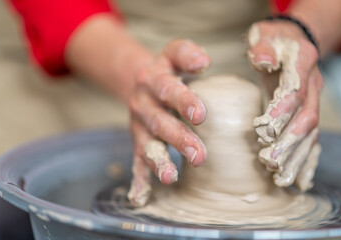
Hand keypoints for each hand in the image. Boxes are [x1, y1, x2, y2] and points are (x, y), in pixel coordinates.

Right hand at [127, 39, 210, 205]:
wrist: (140, 82)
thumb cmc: (166, 70)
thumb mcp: (172, 54)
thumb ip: (186, 53)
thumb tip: (205, 61)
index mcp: (152, 80)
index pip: (168, 89)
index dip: (183, 101)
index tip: (200, 115)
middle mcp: (142, 104)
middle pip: (160, 122)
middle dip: (178, 139)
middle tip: (199, 155)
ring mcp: (138, 127)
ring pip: (147, 145)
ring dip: (159, 161)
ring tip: (171, 176)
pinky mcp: (137, 142)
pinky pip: (136, 162)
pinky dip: (139, 179)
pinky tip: (139, 197)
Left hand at [247, 20, 322, 190]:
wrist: (294, 40)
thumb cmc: (273, 39)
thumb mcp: (264, 34)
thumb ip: (263, 46)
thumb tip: (263, 61)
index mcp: (302, 62)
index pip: (294, 91)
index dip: (280, 111)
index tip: (262, 129)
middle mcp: (313, 84)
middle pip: (307, 118)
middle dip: (289, 143)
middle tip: (270, 163)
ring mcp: (314, 99)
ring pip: (311, 133)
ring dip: (297, 157)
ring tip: (281, 178)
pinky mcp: (308, 111)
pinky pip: (312, 138)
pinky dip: (306, 160)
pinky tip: (299, 179)